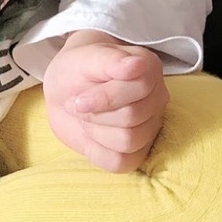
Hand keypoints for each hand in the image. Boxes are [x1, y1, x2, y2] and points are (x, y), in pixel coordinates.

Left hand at [43, 32, 168, 172]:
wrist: (65, 89)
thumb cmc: (77, 69)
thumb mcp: (85, 58)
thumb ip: (110, 60)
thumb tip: (137, 65)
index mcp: (149, 68)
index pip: (140, 88)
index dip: (105, 98)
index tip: (79, 98)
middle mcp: (157, 98)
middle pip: (132, 117)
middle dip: (96, 114)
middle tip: (77, 105)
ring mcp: (150, 126)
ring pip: (128, 141)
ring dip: (96, 131)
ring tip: (85, 117)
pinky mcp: (138, 152)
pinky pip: (121, 162)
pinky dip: (97, 151)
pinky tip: (90, 134)